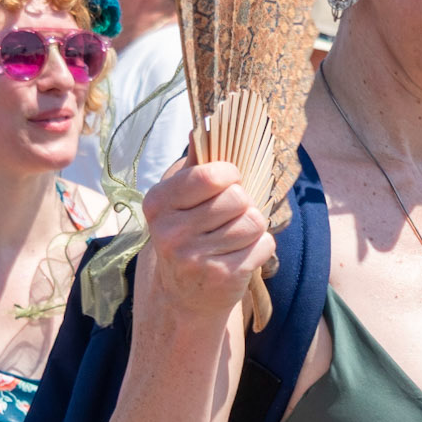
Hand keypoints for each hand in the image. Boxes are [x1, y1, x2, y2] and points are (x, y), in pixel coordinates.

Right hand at [141, 155, 274, 325]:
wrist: (183, 296)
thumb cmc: (188, 235)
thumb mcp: (179, 199)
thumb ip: (194, 164)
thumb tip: (206, 124)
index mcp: (158, 203)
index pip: (210, 175)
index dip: (230, 174)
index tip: (227, 182)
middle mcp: (170, 232)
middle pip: (237, 198)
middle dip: (242, 204)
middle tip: (228, 217)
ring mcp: (195, 258)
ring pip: (253, 221)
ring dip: (252, 227)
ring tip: (234, 237)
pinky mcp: (221, 278)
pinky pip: (263, 245)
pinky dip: (259, 248)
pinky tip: (239, 256)